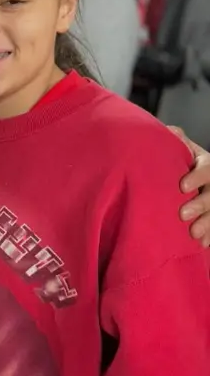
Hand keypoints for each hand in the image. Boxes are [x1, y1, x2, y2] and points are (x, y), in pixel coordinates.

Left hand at [171, 126, 209, 246]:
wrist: (186, 176)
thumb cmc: (177, 159)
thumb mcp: (179, 147)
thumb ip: (175, 140)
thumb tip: (169, 131)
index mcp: (206, 162)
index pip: (208, 168)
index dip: (197, 177)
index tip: (182, 186)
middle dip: (201, 204)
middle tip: (182, 214)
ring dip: (207, 223)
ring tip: (193, 234)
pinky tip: (203, 243)